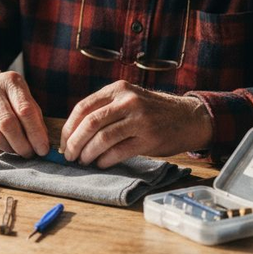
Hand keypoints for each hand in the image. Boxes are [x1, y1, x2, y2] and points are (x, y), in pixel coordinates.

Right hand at [0, 71, 49, 156]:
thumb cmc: (8, 98)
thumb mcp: (24, 98)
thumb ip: (34, 118)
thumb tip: (42, 145)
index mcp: (10, 81)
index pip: (25, 110)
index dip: (36, 133)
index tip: (42, 149)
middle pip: (7, 123)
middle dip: (22, 144)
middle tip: (30, 154)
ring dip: (9, 149)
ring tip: (18, 152)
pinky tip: (4, 149)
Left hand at [60, 81, 212, 167]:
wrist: (189, 118)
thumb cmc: (153, 112)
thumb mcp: (129, 100)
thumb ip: (105, 110)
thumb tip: (74, 133)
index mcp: (118, 90)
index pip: (83, 107)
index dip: (69, 128)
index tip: (63, 142)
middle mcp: (127, 101)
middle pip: (90, 122)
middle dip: (75, 142)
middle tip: (69, 156)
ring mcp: (140, 119)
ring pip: (103, 138)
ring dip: (88, 153)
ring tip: (84, 161)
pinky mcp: (149, 138)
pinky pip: (119, 151)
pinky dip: (105, 160)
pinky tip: (101, 163)